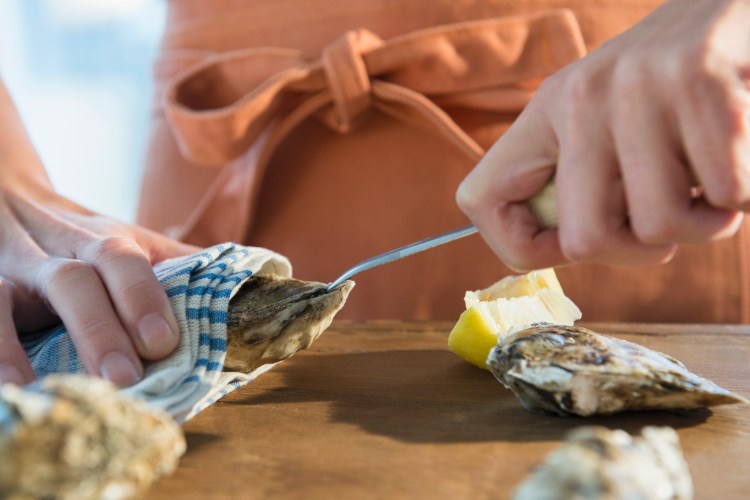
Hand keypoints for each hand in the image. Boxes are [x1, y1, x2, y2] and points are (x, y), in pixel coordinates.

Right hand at [0, 183, 198, 386]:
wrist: (5, 196)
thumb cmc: (84, 237)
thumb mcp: (131, 241)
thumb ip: (184, 262)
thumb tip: (261, 274)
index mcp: (101, 241)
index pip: (123, 260)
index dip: (142, 297)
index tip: (162, 342)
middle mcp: (53, 252)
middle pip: (74, 280)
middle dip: (99, 328)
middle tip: (124, 378)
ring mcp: (8, 271)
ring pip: (5, 298)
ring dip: (20, 345)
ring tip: (46, 392)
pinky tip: (6, 387)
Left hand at [457, 0, 749, 270]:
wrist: (735, 4)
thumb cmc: (674, 87)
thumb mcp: (606, 121)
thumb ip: (581, 179)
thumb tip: (568, 249)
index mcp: (546, 112)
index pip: (479, 201)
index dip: (522, 247)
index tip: (576, 244)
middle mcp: (581, 98)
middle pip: (583, 241)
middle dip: (639, 252)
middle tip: (672, 219)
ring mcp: (636, 88)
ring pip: (661, 227)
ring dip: (705, 223)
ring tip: (713, 183)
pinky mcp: (700, 80)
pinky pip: (728, 194)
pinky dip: (746, 194)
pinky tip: (740, 156)